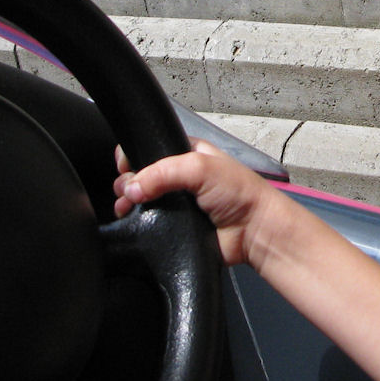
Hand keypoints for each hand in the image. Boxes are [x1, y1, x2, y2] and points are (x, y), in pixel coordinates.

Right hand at [113, 138, 294, 268]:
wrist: (254, 231)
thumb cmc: (239, 193)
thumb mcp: (200, 167)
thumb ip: (162, 172)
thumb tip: (132, 188)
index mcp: (187, 154)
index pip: (150, 149)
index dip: (134, 156)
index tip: (125, 166)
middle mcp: (179, 178)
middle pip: (140, 176)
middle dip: (127, 182)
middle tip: (129, 191)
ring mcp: (176, 204)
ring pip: (141, 201)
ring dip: (127, 203)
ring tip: (125, 208)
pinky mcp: (174, 227)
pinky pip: (149, 224)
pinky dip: (137, 223)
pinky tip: (132, 222)